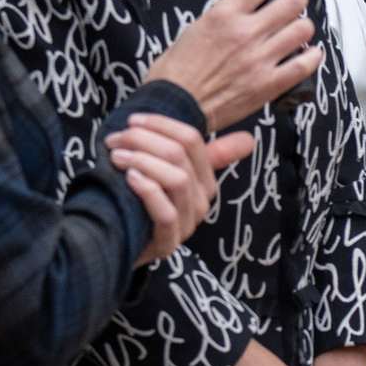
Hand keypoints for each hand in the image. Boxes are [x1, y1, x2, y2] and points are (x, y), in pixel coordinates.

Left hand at [107, 115, 255, 264]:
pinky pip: (166, 214)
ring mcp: (187, 224)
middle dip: (143, 140)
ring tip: (117, 157)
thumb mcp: (169, 174)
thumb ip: (195, 153)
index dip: (161, 125)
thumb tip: (249, 140)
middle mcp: (201, 201)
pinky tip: (129, 179)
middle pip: (179, 155)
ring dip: (143, 162)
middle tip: (115, 140)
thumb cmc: (139, 202)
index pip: (192, 139)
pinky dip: (148, 191)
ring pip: (177, 180)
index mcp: (205, 180)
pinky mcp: (168, 244)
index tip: (132, 121)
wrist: (117, 243)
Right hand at [145, 0, 321, 130]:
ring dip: (303, 27)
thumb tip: (244, 1)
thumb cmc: (178, 72)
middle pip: (292, 2)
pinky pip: (303, 65)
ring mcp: (259, 59)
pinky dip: (312, 56)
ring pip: (302, 30)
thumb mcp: (196, 27)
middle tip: (294, 1)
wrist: (173, 105)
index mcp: (224, 15)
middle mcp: (245, 34)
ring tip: (297, 29)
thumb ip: (224, 14)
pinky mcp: (268, 85)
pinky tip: (310, 53)